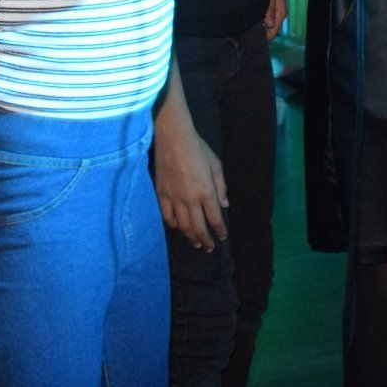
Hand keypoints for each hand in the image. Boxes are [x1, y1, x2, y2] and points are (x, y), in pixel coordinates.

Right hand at [154, 121, 228, 251]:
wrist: (173, 138)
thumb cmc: (198, 149)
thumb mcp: (216, 165)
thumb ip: (221, 187)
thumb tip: (225, 205)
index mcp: (206, 192)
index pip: (215, 218)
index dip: (219, 230)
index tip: (222, 237)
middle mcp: (190, 200)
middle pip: (199, 227)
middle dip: (206, 240)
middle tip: (209, 248)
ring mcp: (174, 199)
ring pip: (183, 226)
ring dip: (190, 237)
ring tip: (196, 244)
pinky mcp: (161, 195)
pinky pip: (167, 217)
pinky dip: (174, 225)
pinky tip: (179, 228)